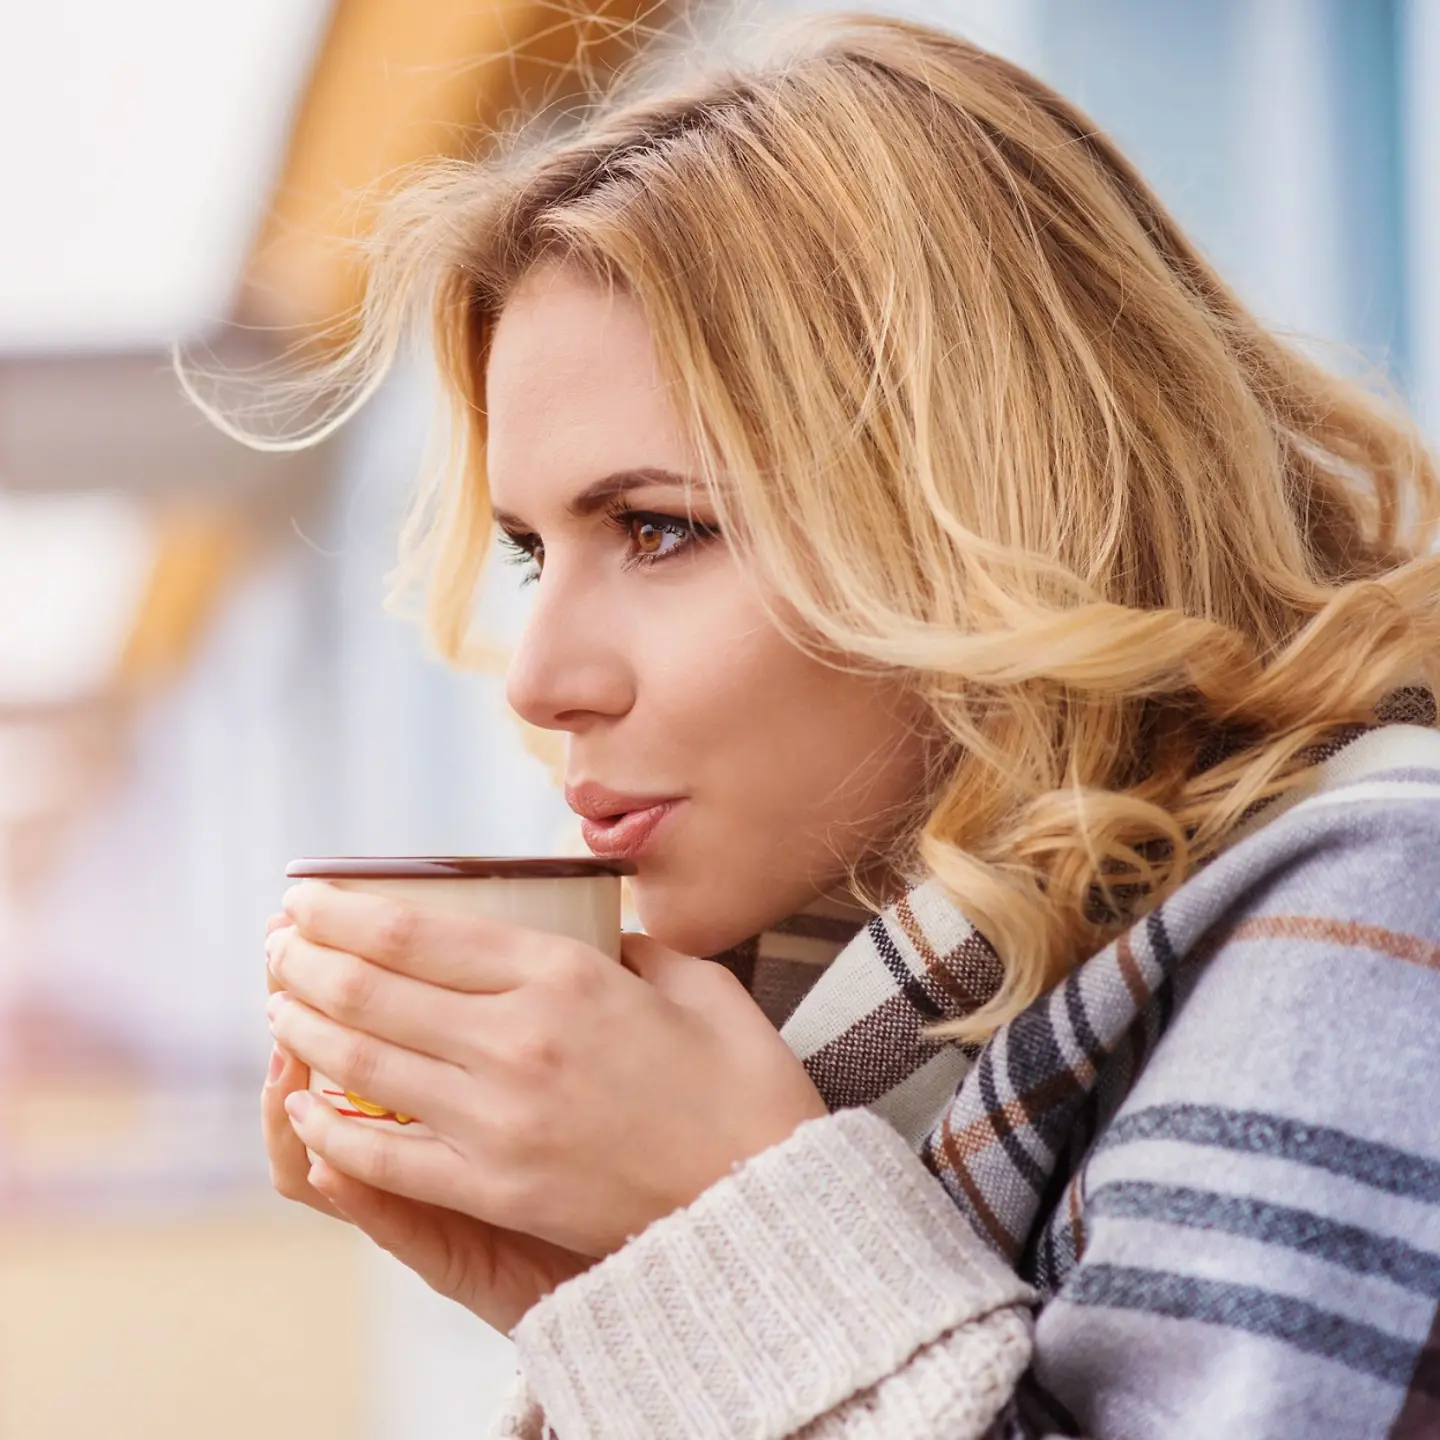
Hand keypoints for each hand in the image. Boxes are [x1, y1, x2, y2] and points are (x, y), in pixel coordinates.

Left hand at [264, 882, 828, 1257]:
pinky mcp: (494, 1187)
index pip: (416, 932)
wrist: (758, 1200)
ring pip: (364, 1063)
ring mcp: (497, 1118)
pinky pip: (387, 1155)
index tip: (305, 897)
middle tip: (274, 944)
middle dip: (304, 961)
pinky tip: (305, 1104)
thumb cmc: (739, 1083)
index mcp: (563, 976)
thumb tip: (596, 934)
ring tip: (277, 1004)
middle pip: (371, 989)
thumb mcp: (696, 979)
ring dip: (306, 1028)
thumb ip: (632, 947)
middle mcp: (516, 1039)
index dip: (342, 911)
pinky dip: (334, 1128)